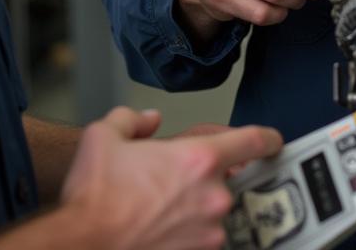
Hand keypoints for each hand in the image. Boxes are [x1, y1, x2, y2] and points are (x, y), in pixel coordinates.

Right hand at [60, 107, 282, 249]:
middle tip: (172, 179)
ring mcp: (208, 233)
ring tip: (157, 206)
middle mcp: (212, 196)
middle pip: (226, 178)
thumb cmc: (95, 196)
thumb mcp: (105, 135)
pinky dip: (186, 232)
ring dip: (195, 206)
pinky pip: (200, 237)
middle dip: (204, 176)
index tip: (273, 141)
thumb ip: (133, 119)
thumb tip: (149, 121)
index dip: (268, 138)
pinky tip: (156, 226)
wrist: (82, 245)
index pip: (253, 142)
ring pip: (212, 210)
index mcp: (198, 159)